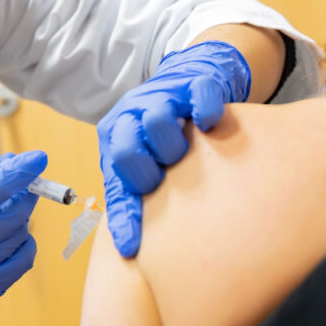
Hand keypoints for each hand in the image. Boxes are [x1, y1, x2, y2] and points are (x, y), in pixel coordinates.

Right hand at [0, 150, 45, 325]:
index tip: (37, 159)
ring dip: (18, 221)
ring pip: (20, 236)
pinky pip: (22, 262)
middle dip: (23, 195)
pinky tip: (11, 240)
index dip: (20, 172)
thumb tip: (9, 168)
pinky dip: (23, 246)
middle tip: (21, 188)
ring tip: (0, 218)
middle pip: (14, 213)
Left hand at [97, 41, 250, 257]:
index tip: (131, 248)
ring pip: (157, 121)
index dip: (124, 217)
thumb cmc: (166, 133)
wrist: (192, 77)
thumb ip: (139, 192)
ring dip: (171, 143)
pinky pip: (199, 97)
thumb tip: (133, 248)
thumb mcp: (145, 160)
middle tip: (163, 180)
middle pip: (125, 149)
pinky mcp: (192, 84)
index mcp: (114, 139)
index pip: (115, 183)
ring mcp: (161, 96)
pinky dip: (206, 112)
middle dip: (144, 172)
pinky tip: (211, 124)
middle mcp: (131, 116)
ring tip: (187, 154)